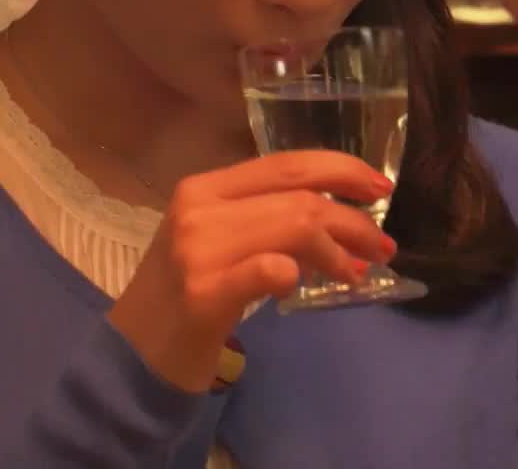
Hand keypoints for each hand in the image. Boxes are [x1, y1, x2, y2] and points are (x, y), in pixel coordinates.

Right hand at [109, 151, 397, 391]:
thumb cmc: (183, 294)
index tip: (379, 188)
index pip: (285, 164)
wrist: (134, 352)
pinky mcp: (203, 294)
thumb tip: (340, 218)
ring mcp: (198, 249)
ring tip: (357, 273)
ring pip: (293, 227)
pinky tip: (302, 286)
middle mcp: (199, 208)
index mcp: (204, 187)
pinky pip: (265, 269)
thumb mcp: (215, 241)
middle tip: (383, 247)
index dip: (341, 170)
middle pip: (298, 197)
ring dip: (339, 251)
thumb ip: (264, 219)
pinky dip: (294, 272)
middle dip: (353, 220)